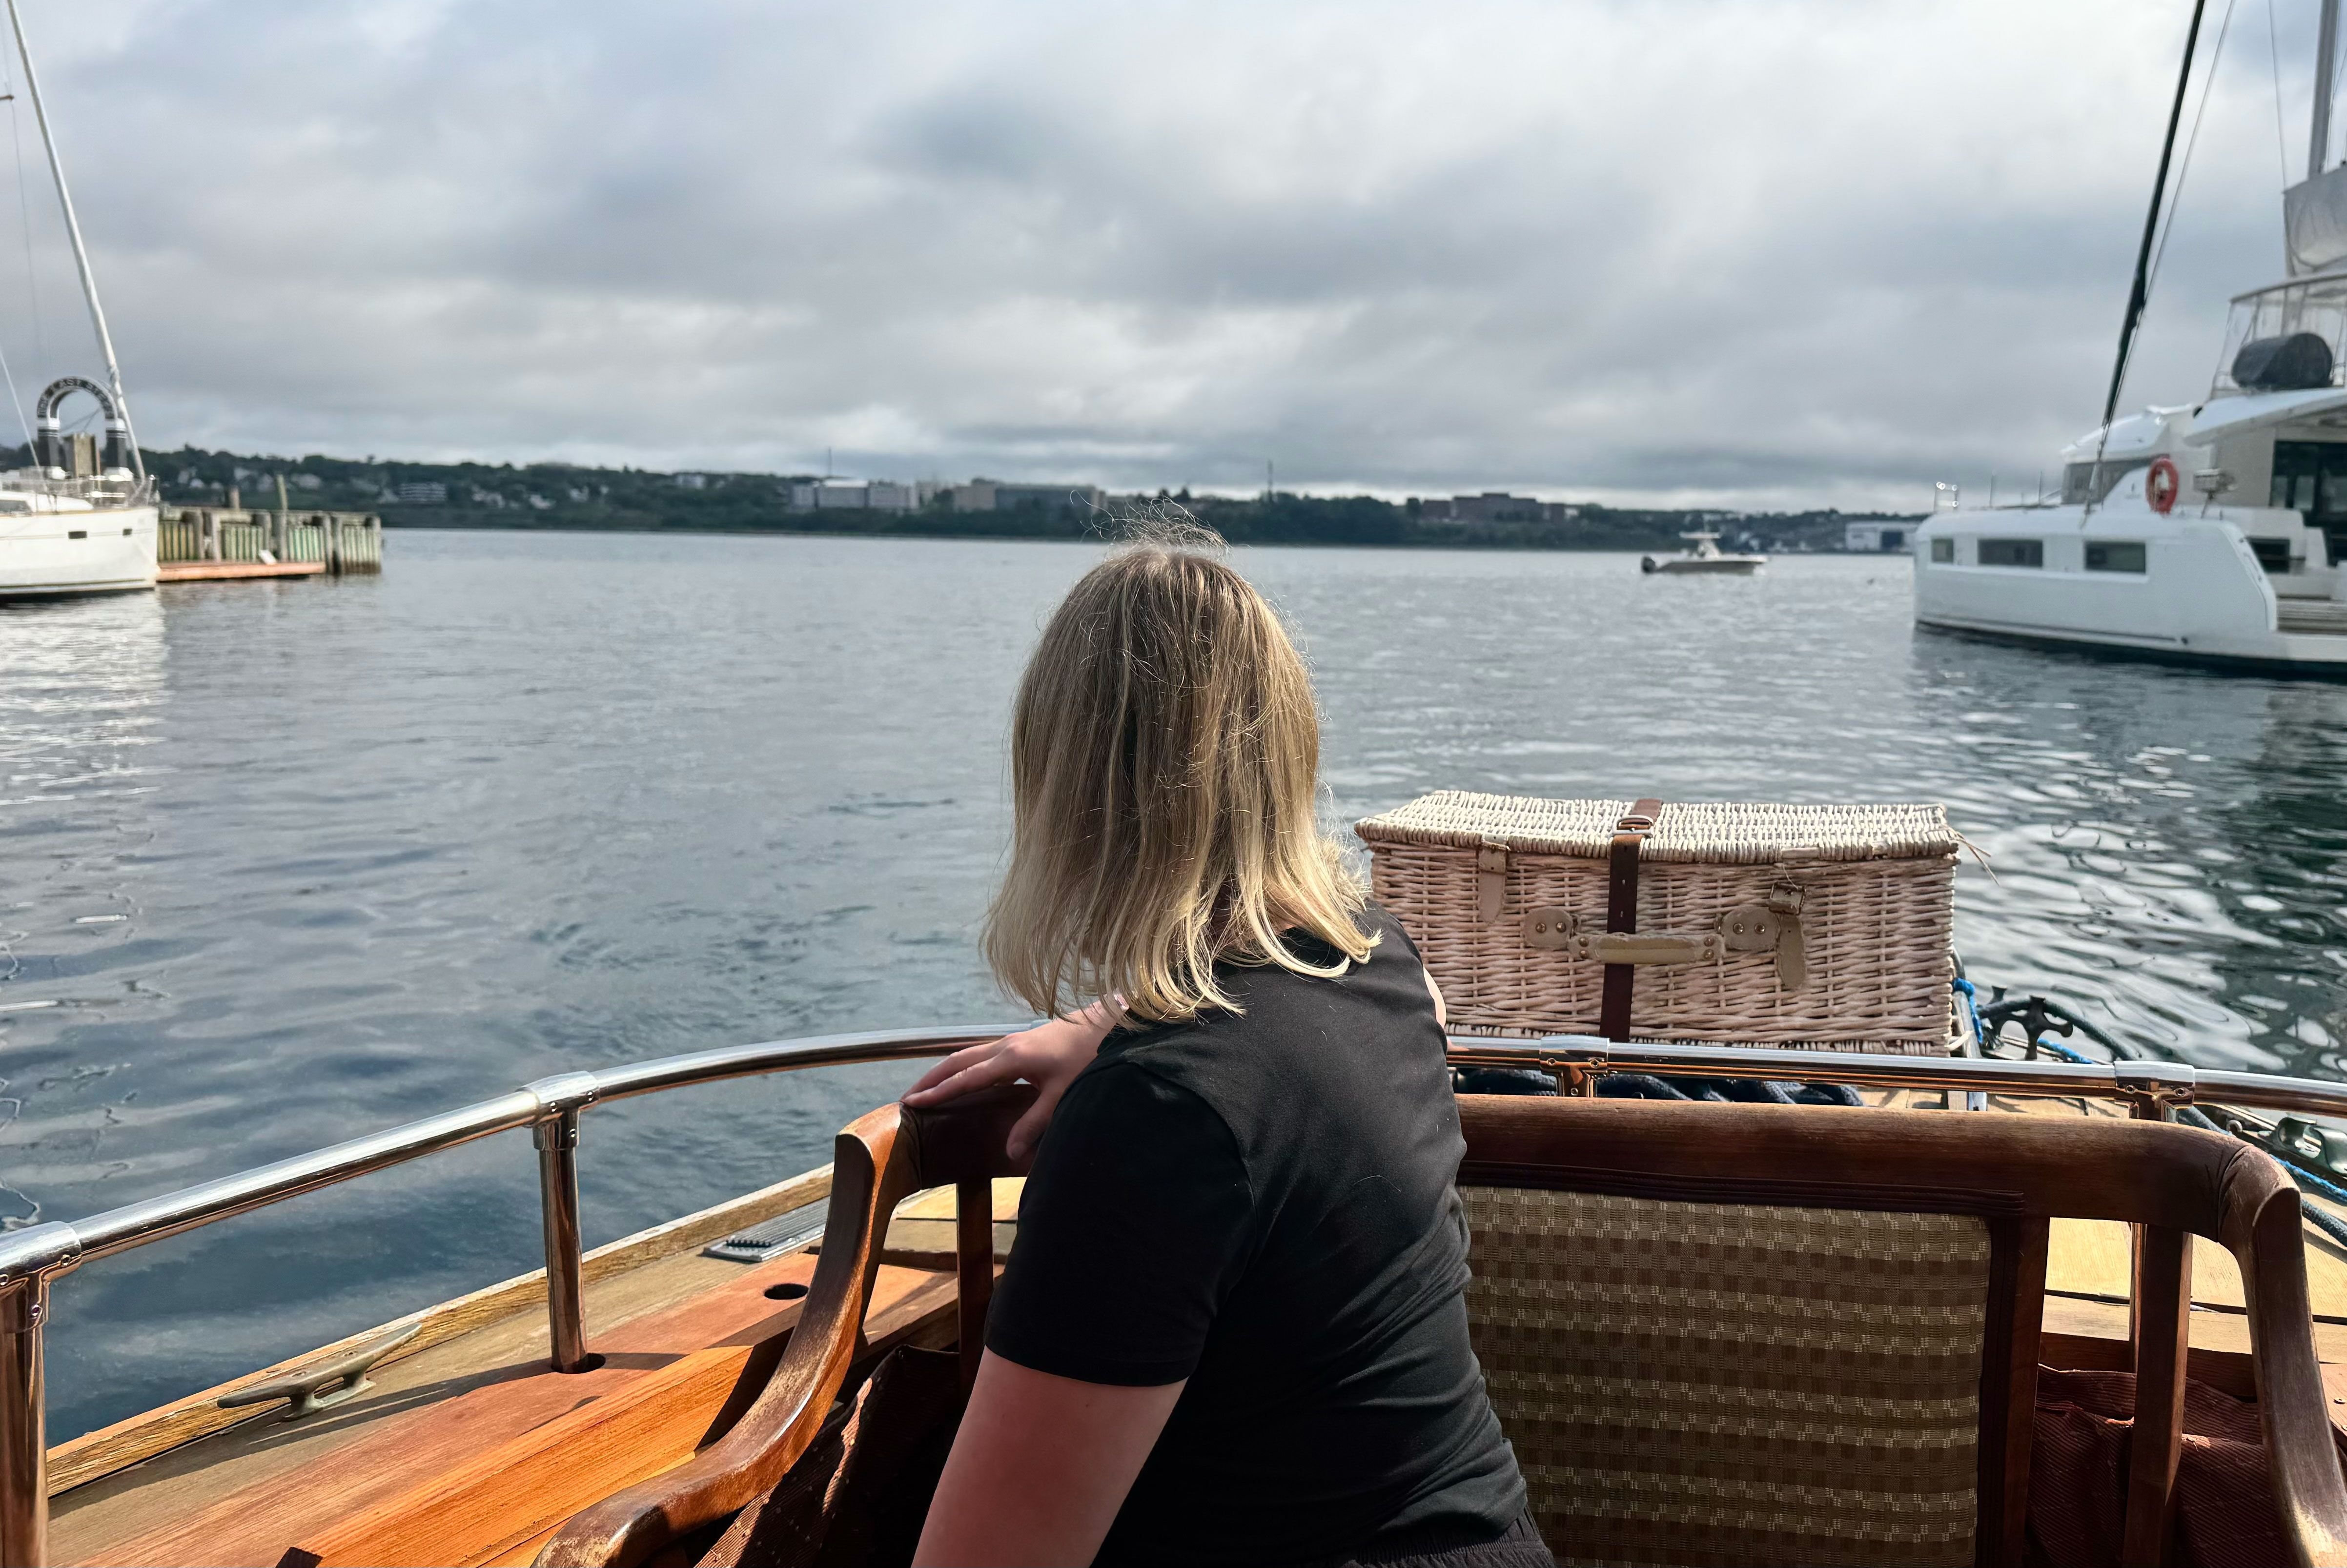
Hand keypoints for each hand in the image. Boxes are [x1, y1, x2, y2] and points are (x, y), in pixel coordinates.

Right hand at [903, 1006, 1115, 1160]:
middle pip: (958, 1061)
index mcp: (1011, 1058)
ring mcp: (1013, 1040)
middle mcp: (1006, 1045)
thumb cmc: (1088, 1058)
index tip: (912, 1102)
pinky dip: (965, 1066)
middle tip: (908, 1097)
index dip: (938, 1092)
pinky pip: (983, 1054)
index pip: (965, 1078)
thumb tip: (1009, 1151)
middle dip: (932, 1078)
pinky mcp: (1022, 1042)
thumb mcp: (1062, 1096)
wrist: (1109, 1026)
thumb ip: (1034, 1123)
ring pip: (969, 1055)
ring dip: (946, 1070)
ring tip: (929, 1088)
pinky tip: (967, 1079)